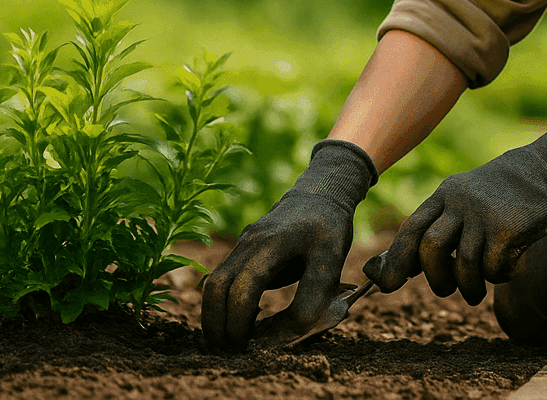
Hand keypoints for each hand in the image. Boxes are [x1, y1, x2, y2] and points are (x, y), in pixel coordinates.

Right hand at [201, 139, 376, 347]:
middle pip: (215, 287)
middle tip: (228, 352)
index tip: (246, 346)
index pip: (242, 288)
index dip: (238, 320)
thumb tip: (295, 330)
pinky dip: (222, 303)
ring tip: (228, 343)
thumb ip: (315, 291)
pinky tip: (238, 322)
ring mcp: (241, 245)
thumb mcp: (332, 256)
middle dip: (216, 323)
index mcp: (271, 244)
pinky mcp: (242, 251)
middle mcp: (249, 243)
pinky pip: (222, 279)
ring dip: (214, 315)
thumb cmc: (328, 226)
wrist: (319, 194)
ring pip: (213, 283)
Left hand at [362, 115, 546, 304]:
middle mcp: (461, 202)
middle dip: (435, 278)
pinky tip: (507, 269)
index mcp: (445, 195)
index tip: (386, 285)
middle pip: (430, 248)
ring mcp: (485, 214)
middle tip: (445, 290)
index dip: (395, 261)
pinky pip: (495, 267)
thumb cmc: (501, 194)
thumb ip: (434, 228)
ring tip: (476, 292)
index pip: (410, 230)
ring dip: (468, 287)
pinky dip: (499, 276)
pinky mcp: (509, 228)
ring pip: (463, 264)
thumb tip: (392, 266)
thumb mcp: (464, 202)